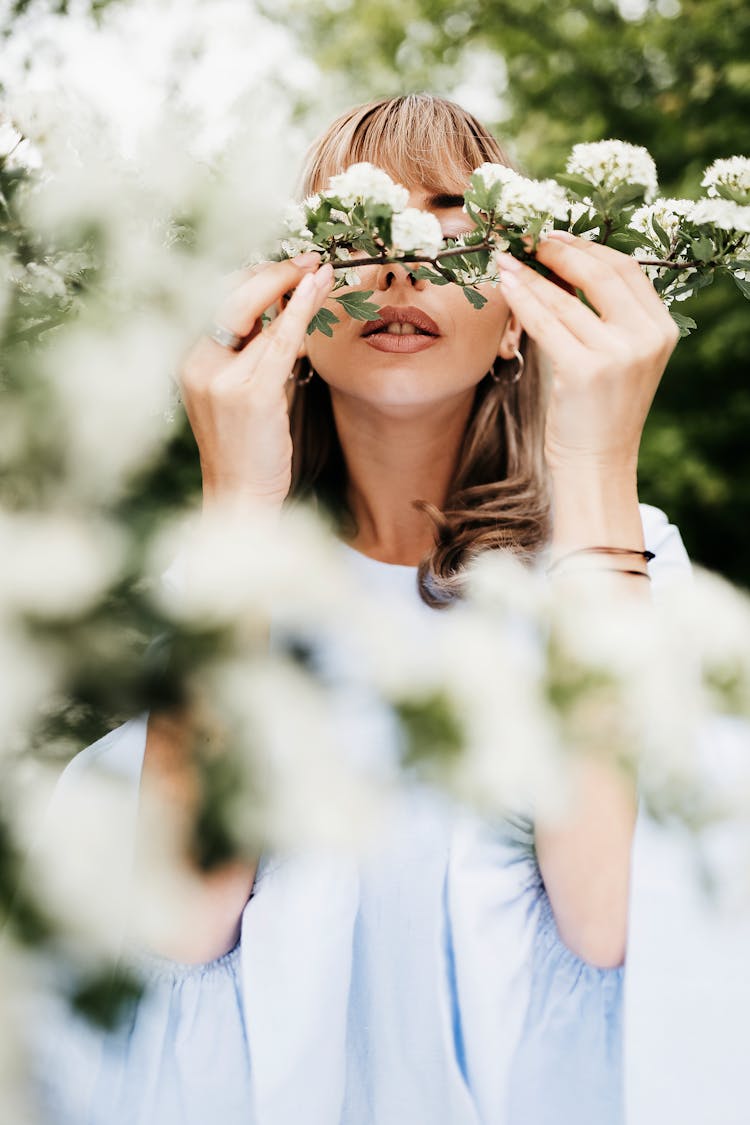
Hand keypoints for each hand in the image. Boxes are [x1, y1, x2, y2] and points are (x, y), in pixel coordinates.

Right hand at [177, 255, 333, 510]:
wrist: (239, 497)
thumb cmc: (246, 449)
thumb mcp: (243, 393)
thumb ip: (255, 356)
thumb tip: (284, 315)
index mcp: (192, 360)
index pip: (221, 301)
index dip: (256, 276)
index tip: (288, 264)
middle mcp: (198, 363)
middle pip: (236, 297)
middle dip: (275, 272)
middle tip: (309, 258)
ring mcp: (222, 379)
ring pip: (263, 317)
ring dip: (295, 286)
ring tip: (322, 269)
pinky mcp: (251, 394)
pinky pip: (280, 340)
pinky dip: (300, 311)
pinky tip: (316, 290)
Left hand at [494, 232, 679, 474]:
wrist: (597, 465)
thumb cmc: (598, 412)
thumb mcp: (615, 357)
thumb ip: (603, 316)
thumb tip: (559, 267)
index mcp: (661, 328)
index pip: (625, 269)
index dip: (587, 247)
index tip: (554, 236)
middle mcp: (646, 337)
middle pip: (600, 273)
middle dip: (558, 251)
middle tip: (527, 239)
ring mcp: (618, 354)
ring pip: (566, 298)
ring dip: (530, 273)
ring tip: (505, 259)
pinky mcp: (585, 370)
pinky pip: (546, 322)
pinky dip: (522, 299)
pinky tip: (505, 285)